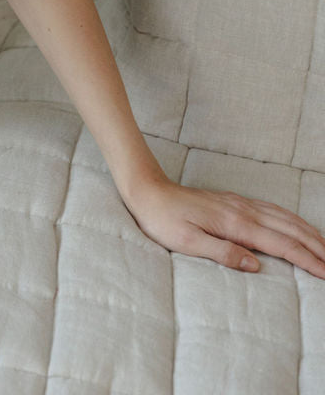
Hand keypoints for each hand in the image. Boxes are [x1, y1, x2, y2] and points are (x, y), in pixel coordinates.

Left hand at [122, 173, 324, 276]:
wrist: (148, 191)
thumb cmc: (163, 219)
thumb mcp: (187, 242)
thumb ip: (223, 253)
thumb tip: (256, 265)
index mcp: (235, 223)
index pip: (281, 244)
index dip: (307, 260)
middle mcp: (242, 210)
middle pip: (290, 229)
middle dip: (317, 246)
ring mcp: (240, 203)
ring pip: (285, 217)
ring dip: (308, 232)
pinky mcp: (234, 201)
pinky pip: (273, 209)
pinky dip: (292, 219)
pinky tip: (296, 225)